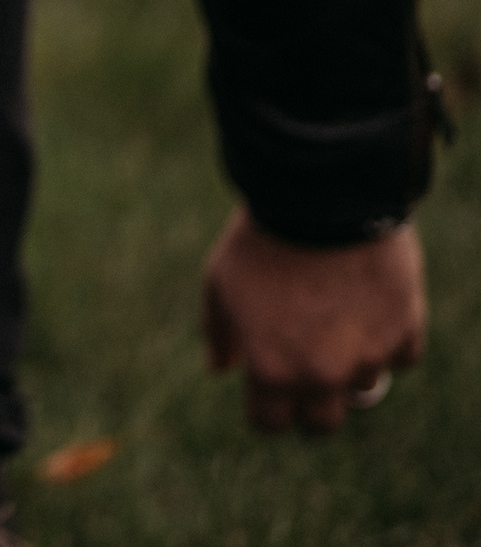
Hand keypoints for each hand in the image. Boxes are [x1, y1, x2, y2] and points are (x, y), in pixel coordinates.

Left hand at [202, 206, 425, 433]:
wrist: (317, 200)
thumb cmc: (259, 241)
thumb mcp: (220, 284)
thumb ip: (220, 333)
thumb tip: (220, 369)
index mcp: (271, 370)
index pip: (271, 424)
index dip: (267, 410)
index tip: (268, 391)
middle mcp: (321, 375)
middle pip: (322, 424)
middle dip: (311, 403)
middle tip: (307, 369)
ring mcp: (368, 356)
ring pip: (362, 386)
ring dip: (349, 364)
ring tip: (334, 318)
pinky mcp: (405, 332)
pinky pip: (400, 357)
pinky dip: (387, 339)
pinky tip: (369, 307)